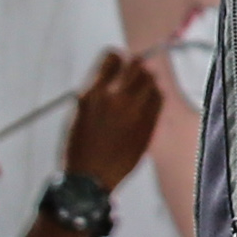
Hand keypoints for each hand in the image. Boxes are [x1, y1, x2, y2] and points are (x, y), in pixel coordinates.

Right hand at [55, 45, 162, 192]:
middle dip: (135, 66)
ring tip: (143, 87)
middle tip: (135, 71)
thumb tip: (113, 77)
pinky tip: (149, 100)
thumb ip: (96, 92)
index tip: (118, 63)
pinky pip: (159, 99)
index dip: (116, 59)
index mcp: (93, 93)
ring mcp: (134, 112)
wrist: (89, 179)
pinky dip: (155, 95)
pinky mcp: (148, 125)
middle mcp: (115, 98)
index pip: (112, 57)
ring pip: (151, 80)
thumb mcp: (78, 112)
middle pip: (136, 65)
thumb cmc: (78, 147)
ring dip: (147, 80)